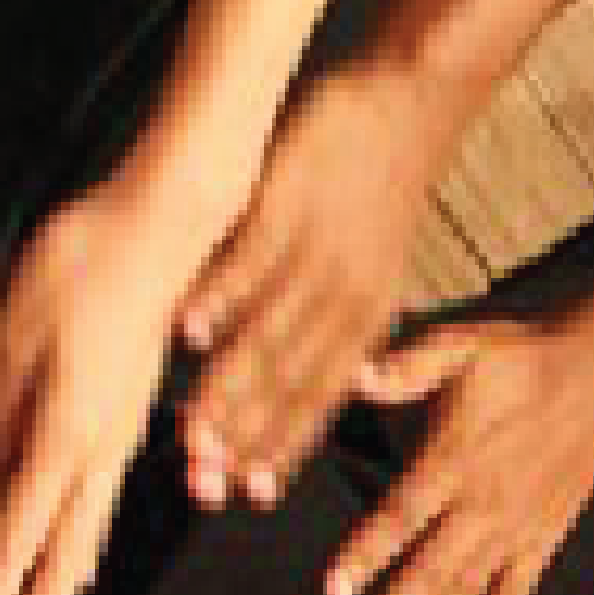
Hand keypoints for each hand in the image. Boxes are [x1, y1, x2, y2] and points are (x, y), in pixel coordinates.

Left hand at [0, 187, 210, 594]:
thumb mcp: (16, 330)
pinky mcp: (131, 414)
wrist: (169, 221)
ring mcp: (123, 434)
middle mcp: (102, 448)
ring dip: (65, 589)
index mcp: (69, 432)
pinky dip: (84, 542)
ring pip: (90, 530)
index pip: (21, 534)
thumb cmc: (89, 259)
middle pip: (66, 553)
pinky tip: (80, 555)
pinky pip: (103, 498)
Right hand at [175, 57, 447, 508]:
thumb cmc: (377, 190)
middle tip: (204, 481)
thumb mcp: (380, 274)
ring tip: (187, 429)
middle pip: (291, 382)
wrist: (406, 102)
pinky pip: (251, 263)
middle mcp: (347, 296)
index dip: (285, 447)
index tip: (251, 492)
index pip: (323, 398)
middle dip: (246, 437)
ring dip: (227, 387)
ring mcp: (316, 252)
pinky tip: (186, 333)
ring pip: (269, 336)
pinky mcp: (289, 204)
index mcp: (369, 317)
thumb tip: (336, 392)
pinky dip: (219, 300)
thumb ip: (350, 335)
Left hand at [325, 306, 593, 594]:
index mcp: (455, 458)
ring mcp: (515, 528)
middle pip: (431, 573)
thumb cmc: (522, 356)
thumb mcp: (462, 344)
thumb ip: (408, 366)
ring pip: (467, 593)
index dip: (366, 556)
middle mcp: (483, 503)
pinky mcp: (542, 538)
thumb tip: (356, 373)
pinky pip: (515, 593)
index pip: (400, 515)